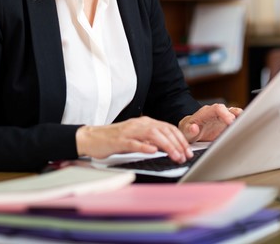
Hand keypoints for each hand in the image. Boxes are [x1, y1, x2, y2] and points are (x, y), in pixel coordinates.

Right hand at [75, 116, 192, 162]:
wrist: (92, 137)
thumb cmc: (115, 139)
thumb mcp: (137, 137)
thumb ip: (152, 140)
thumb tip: (170, 147)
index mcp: (145, 122)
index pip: (168, 128)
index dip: (180, 139)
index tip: (188, 151)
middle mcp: (139, 124)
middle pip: (163, 131)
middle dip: (177, 144)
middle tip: (185, 156)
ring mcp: (129, 131)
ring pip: (153, 135)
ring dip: (166, 146)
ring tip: (175, 155)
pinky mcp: (119, 140)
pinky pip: (134, 143)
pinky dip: (145, 146)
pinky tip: (153, 151)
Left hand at [179, 104, 242, 142]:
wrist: (190, 131)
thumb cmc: (187, 130)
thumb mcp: (185, 131)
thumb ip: (189, 130)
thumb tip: (194, 128)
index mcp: (206, 112)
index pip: (218, 108)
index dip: (225, 114)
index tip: (231, 121)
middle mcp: (217, 113)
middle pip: (230, 110)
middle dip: (237, 116)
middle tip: (242, 126)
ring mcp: (223, 117)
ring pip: (235, 114)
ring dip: (242, 119)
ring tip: (247, 127)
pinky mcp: (227, 123)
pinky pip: (237, 121)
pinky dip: (242, 124)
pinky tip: (245, 131)